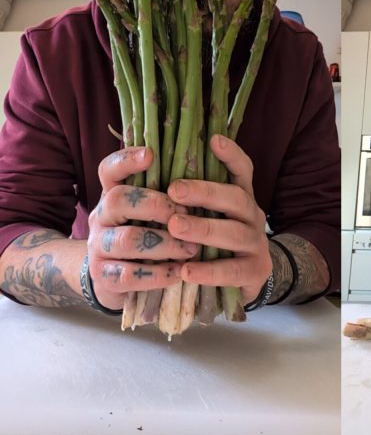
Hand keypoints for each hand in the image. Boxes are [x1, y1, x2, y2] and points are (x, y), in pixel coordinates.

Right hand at [86, 147, 195, 309]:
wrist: (117, 279)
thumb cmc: (148, 235)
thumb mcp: (153, 211)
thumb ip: (170, 192)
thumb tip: (207, 160)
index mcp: (113, 195)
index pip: (109, 170)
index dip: (125, 160)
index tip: (150, 155)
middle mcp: (101, 217)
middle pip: (117, 200)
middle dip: (156, 205)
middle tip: (186, 213)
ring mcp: (99, 247)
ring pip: (127, 240)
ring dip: (165, 244)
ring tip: (191, 249)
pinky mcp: (104, 277)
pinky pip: (129, 275)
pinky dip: (159, 274)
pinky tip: (179, 272)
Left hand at [168, 135, 271, 304]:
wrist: (245, 277)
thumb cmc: (213, 241)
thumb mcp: (207, 215)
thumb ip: (189, 196)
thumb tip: (151, 163)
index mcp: (240, 197)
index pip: (242, 170)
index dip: (231, 155)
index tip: (214, 140)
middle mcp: (252, 215)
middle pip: (237, 198)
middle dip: (206, 192)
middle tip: (174, 190)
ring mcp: (256, 243)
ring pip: (235, 233)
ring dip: (204, 228)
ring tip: (175, 227)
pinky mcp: (256, 271)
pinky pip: (234, 271)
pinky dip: (210, 271)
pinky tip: (186, 271)